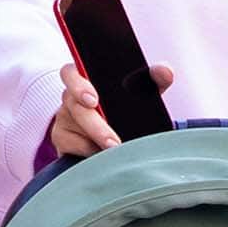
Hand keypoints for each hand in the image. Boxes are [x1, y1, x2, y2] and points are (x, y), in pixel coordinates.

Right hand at [49, 61, 174, 157]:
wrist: (118, 135)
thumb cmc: (125, 108)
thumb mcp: (141, 92)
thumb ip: (153, 79)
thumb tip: (165, 71)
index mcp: (85, 80)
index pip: (71, 73)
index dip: (78, 85)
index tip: (93, 100)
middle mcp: (71, 98)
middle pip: (73, 106)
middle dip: (95, 126)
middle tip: (112, 141)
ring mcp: (64, 119)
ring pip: (74, 129)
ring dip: (97, 142)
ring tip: (117, 151)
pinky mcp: (62, 139)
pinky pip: (71, 146)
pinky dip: (89, 152)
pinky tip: (102, 156)